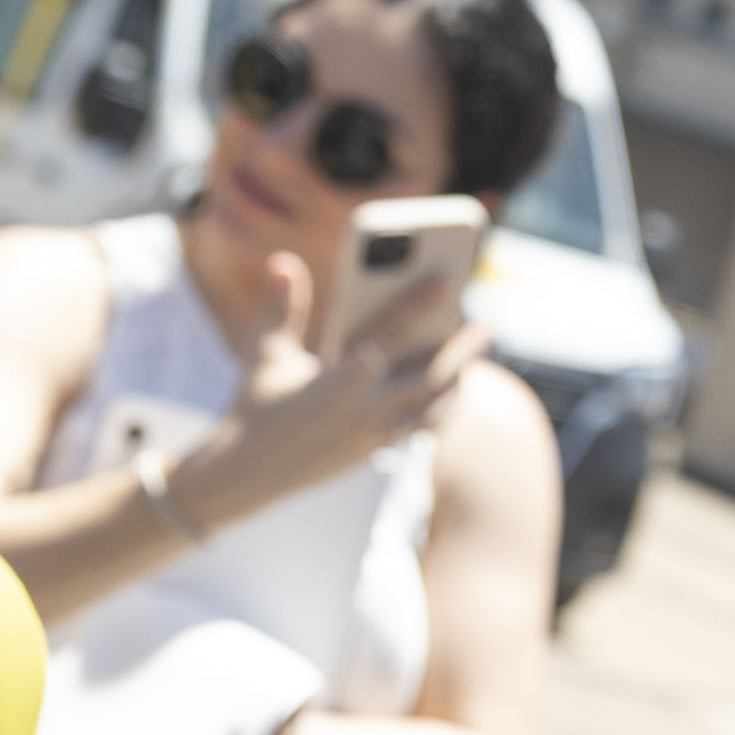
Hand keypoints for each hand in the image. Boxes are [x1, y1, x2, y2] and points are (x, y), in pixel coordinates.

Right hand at [203, 246, 480, 509]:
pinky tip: (448, 392)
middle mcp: (365, 409)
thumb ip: (283, 306)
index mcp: (339, 380)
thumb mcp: (265, 352)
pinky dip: (440, 410)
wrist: (247, 473)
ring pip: (435, 409)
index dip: (422, 305)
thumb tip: (284, 261)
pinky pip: (422, 429)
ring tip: (470, 361)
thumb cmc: (256, 404)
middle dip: (463, 352)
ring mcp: (374, 435)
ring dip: (457, 384)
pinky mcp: (375, 452)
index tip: (450, 282)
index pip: (391, 334)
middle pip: (432, 378)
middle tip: (487, 328)